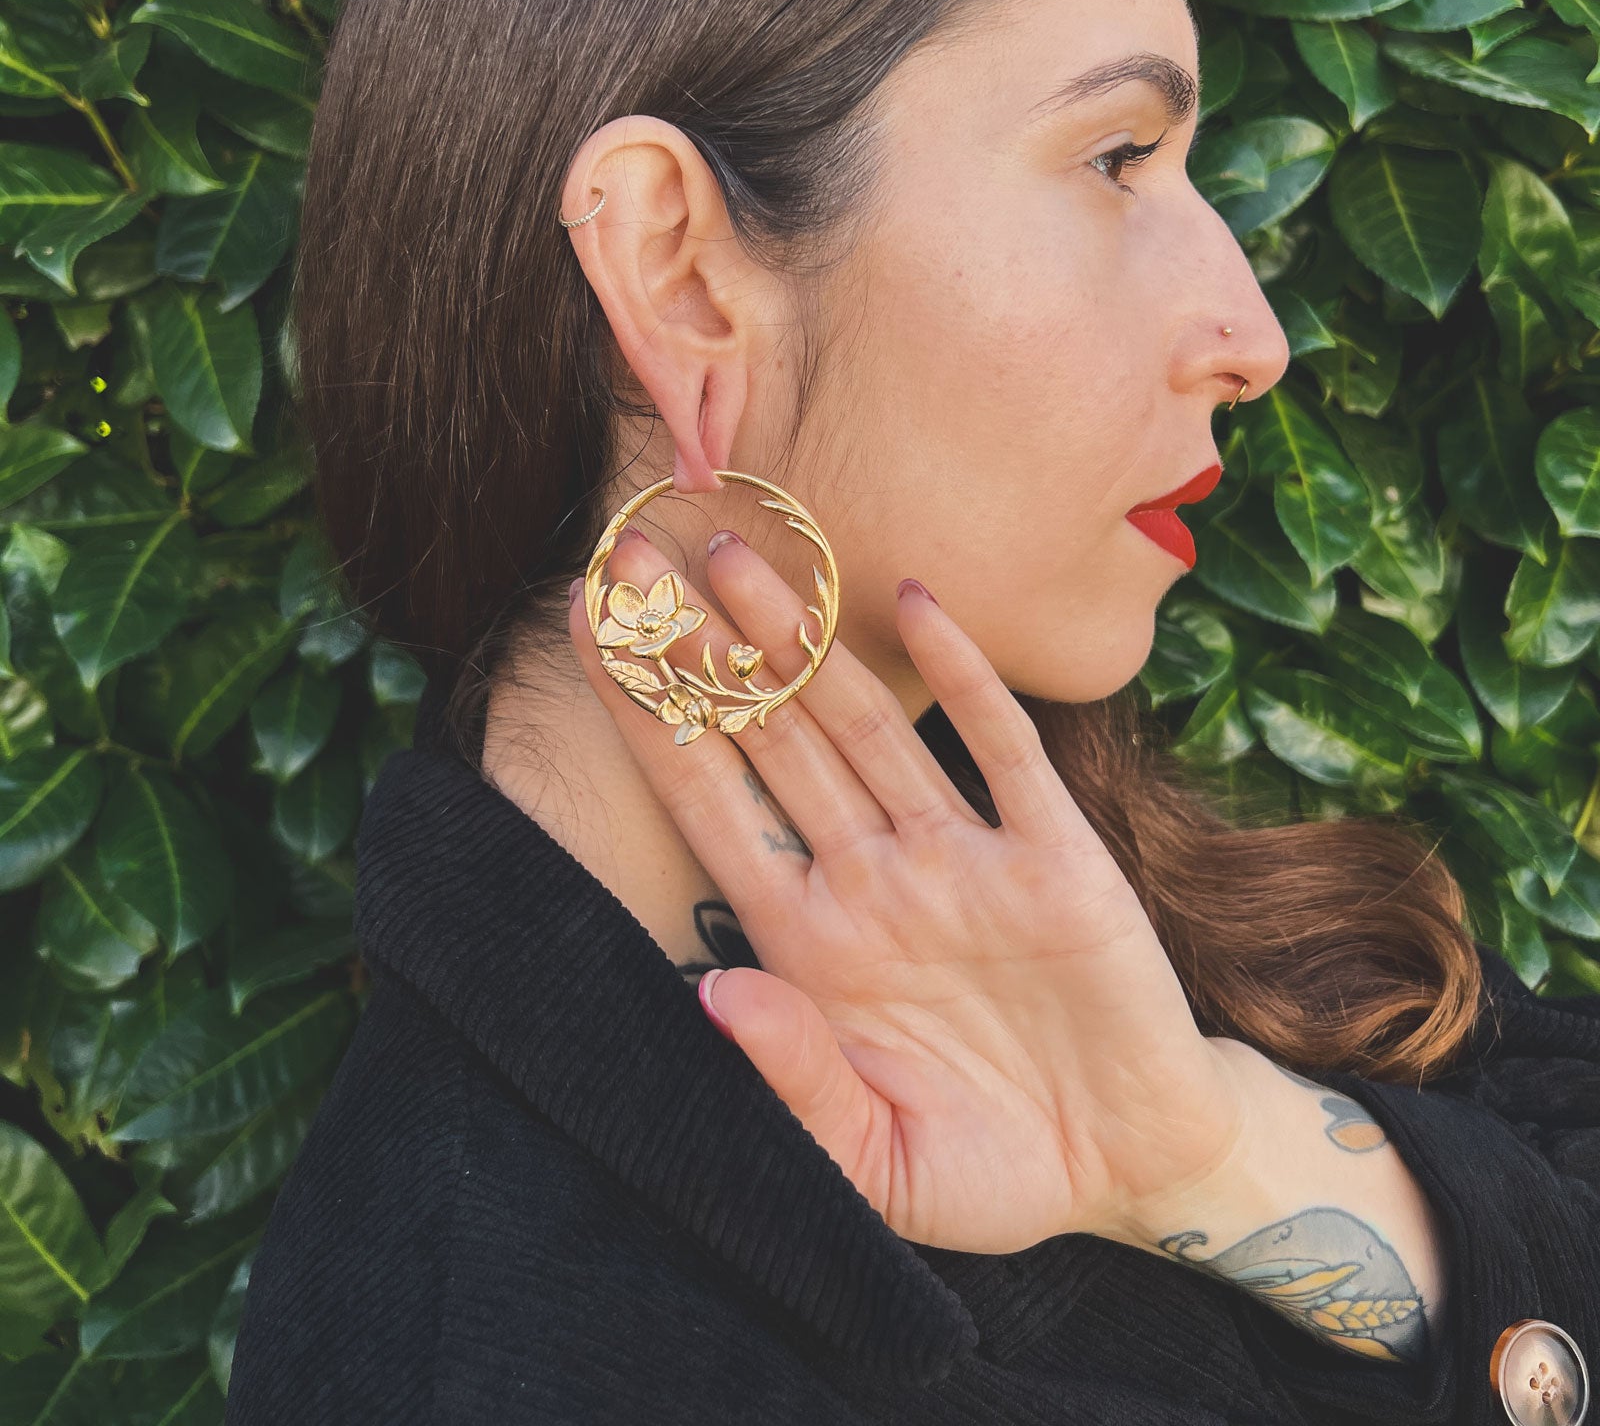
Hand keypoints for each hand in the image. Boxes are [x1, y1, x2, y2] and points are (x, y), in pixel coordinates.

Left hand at [565, 525, 1248, 1255]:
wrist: (1125, 1163)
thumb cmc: (985, 1169)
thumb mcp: (876, 1160)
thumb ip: (794, 1079)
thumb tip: (712, 995)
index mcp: (809, 940)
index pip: (706, 804)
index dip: (647, 720)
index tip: (594, 635)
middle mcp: (870, 877)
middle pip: (769, 736)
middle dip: (704, 648)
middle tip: (637, 551)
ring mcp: (960, 855)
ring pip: (863, 721)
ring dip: (802, 638)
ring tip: (735, 554)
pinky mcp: (1053, 854)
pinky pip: (1000, 747)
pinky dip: (962, 675)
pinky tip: (912, 604)